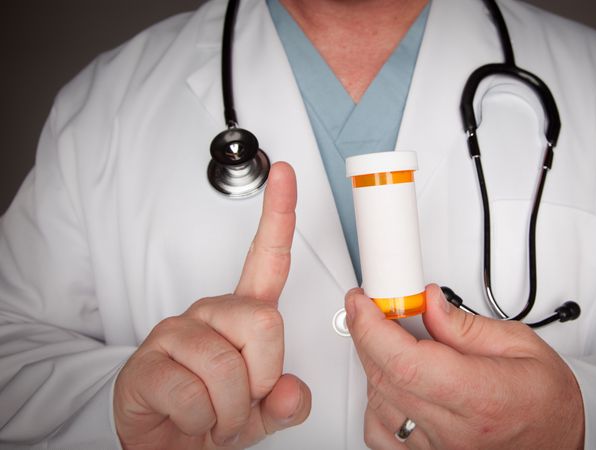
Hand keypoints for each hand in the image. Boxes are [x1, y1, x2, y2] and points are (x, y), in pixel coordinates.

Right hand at [113, 162, 310, 448]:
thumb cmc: (213, 416)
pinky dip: (200, 421)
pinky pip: (194, 396)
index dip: (279, 214)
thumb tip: (290, 391)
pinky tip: (188, 416)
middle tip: (244, 397)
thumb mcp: (262, 411)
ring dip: (230, 410)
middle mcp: (210, 314)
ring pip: (228, 368)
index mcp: (242, 316)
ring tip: (213, 414)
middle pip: (265, 322)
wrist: (164, 444)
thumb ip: (286, 402)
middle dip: (262, 376)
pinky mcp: (147, 363)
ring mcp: (175, 334)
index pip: (267, 258)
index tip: (284, 173)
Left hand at [345, 284, 583, 448]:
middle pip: (385, 377)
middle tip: (377, 306)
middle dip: (368, 333)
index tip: (363, 302)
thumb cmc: (546, 400)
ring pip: (376, 403)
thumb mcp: (520, 343)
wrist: (556, 442)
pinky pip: (379, 430)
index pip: (406, 363)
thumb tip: (426, 301)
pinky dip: (377, 399)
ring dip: (375, 363)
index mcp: (481, 397)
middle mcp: (455, 431)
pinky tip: (396, 380)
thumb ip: (466, 324)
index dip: (373, 327)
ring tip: (398, 342)